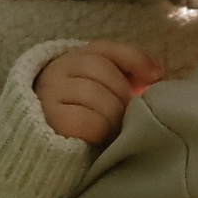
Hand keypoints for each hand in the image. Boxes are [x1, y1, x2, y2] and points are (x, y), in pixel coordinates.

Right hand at [33, 39, 163, 146]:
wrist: (42, 148)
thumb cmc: (82, 118)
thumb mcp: (102, 92)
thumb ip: (126, 77)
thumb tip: (155, 72)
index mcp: (74, 59)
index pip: (107, 49)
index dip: (135, 59)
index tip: (155, 76)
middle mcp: (58, 70)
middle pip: (102, 70)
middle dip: (123, 96)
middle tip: (126, 117)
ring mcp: (50, 93)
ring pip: (95, 94)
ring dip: (112, 116)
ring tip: (113, 130)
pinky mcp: (50, 120)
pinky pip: (86, 120)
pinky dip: (99, 130)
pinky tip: (99, 138)